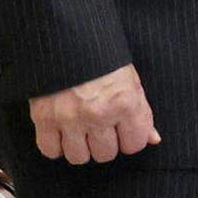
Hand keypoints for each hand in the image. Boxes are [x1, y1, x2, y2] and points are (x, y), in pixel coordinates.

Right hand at [27, 65, 159, 164]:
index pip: (134, 145)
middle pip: (105, 154)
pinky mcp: (43, 118)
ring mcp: (70, 118)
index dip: (130, 139)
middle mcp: (99, 114)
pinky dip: (55, 146)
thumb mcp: (130, 81)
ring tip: (80, 131)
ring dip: (80, 147)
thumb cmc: (102, 59)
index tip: (123, 132)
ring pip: (78, 157)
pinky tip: (61, 133)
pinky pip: (50, 150)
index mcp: (126, 104)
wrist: (66, 40)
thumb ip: (142, 113)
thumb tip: (153, 139)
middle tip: (100, 129)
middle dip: (105, 144)